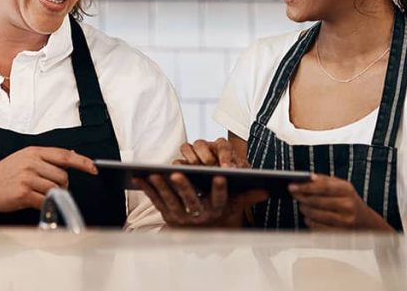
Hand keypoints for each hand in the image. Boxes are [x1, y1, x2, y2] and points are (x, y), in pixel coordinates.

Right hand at [0, 146, 96, 213]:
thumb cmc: (4, 174)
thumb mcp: (23, 158)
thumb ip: (44, 159)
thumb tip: (70, 158)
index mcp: (33, 152)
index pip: (64, 155)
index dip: (82, 162)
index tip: (93, 169)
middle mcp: (31, 163)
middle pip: (63, 176)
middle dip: (62, 185)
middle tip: (51, 188)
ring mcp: (27, 178)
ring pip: (55, 189)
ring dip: (52, 195)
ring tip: (38, 194)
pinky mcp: (23, 194)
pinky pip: (45, 202)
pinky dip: (45, 205)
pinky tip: (35, 202)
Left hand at [137, 138, 266, 227]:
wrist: (200, 232)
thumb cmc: (218, 210)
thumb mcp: (235, 206)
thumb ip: (248, 196)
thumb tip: (267, 189)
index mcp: (215, 209)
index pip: (220, 199)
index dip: (220, 188)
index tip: (221, 175)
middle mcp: (198, 214)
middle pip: (191, 201)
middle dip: (184, 187)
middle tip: (177, 174)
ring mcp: (181, 215)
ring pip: (170, 201)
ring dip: (161, 187)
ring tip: (154, 173)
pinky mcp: (166, 214)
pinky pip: (155, 201)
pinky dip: (146, 190)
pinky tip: (139, 177)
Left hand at [288, 174, 392, 230]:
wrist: (366, 222)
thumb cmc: (349, 200)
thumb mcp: (342, 186)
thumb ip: (324, 180)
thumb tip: (307, 177)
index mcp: (347, 190)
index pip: (322, 187)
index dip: (305, 186)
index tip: (291, 186)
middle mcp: (348, 206)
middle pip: (317, 202)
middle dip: (302, 198)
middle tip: (294, 195)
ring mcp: (345, 222)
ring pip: (315, 216)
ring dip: (305, 210)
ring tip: (302, 206)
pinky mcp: (340, 234)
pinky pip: (318, 228)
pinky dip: (310, 222)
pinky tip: (309, 217)